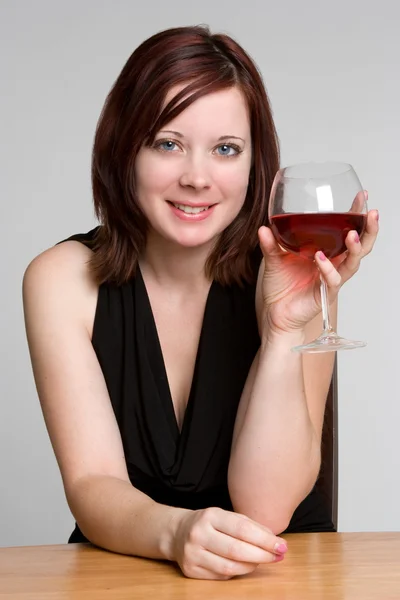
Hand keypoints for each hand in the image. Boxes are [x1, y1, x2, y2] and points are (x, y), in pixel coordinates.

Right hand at [172, 507, 286, 579]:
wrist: (177, 532)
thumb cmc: (209, 523)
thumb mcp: (226, 516)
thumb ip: (249, 526)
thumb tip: (274, 540)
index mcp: (210, 516)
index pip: (242, 529)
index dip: (264, 540)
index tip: (282, 545)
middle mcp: (199, 534)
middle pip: (237, 550)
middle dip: (262, 555)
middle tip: (278, 556)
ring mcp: (193, 553)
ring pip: (229, 567)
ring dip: (252, 566)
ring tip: (262, 560)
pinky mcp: (191, 570)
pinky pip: (221, 576)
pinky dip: (237, 572)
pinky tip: (244, 566)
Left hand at [258, 196, 378, 334]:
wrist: (275, 314)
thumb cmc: (280, 287)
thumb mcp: (273, 260)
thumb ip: (271, 244)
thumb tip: (264, 228)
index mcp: (325, 251)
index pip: (346, 230)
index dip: (356, 214)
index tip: (363, 196)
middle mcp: (333, 263)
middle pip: (361, 245)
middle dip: (369, 230)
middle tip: (371, 214)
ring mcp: (332, 278)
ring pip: (353, 262)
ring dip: (355, 247)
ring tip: (352, 235)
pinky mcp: (326, 293)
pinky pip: (333, 280)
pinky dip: (328, 269)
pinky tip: (321, 258)